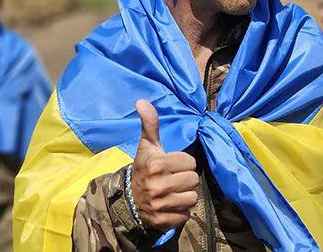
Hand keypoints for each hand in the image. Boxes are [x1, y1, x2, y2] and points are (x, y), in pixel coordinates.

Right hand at [130, 100, 198, 231]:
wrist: (128, 200)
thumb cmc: (144, 168)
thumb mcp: (147, 146)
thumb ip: (150, 124)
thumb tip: (142, 100)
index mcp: (156, 165)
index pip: (191, 163)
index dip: (183, 164)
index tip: (171, 166)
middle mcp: (158, 186)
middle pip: (193, 181)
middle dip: (185, 180)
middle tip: (172, 180)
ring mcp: (160, 205)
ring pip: (192, 199)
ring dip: (185, 196)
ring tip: (172, 193)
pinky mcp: (163, 221)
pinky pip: (186, 216)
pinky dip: (180, 212)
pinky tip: (169, 206)